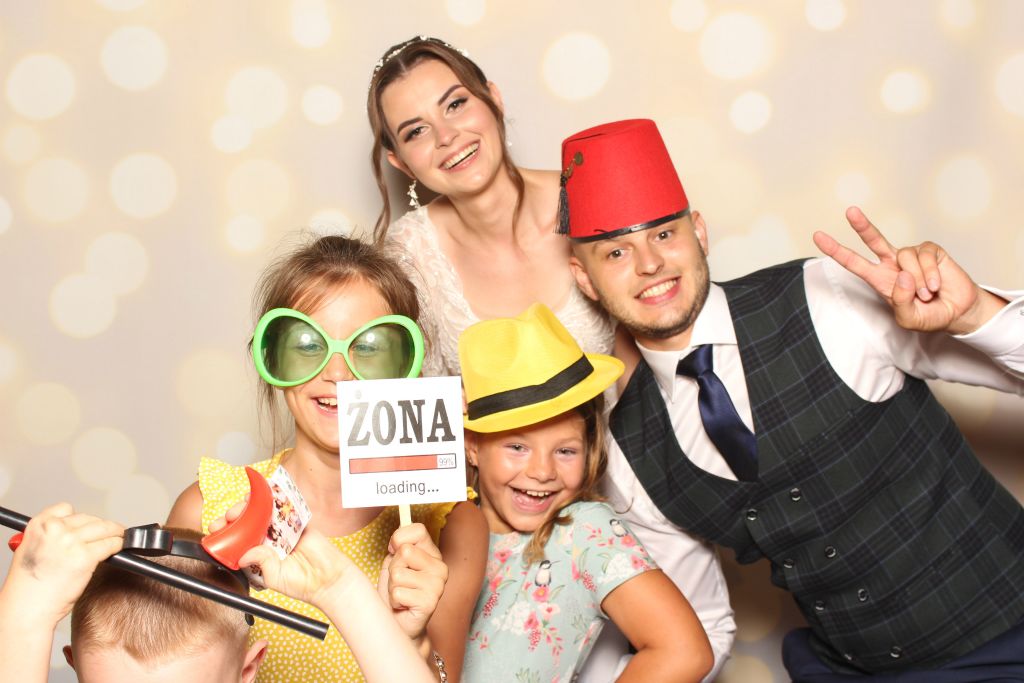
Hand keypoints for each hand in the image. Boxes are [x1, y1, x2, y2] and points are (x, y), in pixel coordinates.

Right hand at [4, 503, 122, 623]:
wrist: (26, 608)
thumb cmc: (27, 587)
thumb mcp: (30, 551)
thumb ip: (48, 538)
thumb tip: (69, 534)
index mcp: (38, 525)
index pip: (66, 509)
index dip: (80, 518)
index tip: (88, 524)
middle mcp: (55, 529)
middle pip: (89, 519)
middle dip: (101, 526)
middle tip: (111, 531)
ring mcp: (71, 541)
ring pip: (104, 528)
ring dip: (115, 532)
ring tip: (120, 536)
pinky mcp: (86, 556)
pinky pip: (110, 544)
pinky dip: (118, 545)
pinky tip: (120, 547)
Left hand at [220, 502, 357, 606]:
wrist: (328, 579)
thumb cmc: (301, 584)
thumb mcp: (273, 577)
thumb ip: (260, 563)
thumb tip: (244, 553)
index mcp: (259, 555)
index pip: (237, 540)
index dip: (226, 533)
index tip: (217, 528)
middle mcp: (269, 541)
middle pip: (248, 522)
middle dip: (236, 516)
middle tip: (230, 516)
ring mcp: (283, 531)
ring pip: (264, 512)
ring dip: (253, 504)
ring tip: (245, 503)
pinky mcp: (298, 522)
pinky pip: (287, 507)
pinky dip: (278, 498)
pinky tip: (268, 493)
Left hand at [377, 523, 447, 642]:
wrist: (398, 624)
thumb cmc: (396, 591)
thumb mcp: (393, 562)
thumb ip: (397, 546)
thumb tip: (397, 540)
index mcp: (433, 554)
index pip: (417, 530)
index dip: (399, 538)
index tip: (394, 551)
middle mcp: (440, 567)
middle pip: (405, 551)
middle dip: (393, 567)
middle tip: (399, 581)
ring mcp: (437, 585)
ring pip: (398, 574)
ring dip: (393, 587)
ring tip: (401, 595)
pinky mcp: (430, 602)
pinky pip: (398, 592)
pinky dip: (394, 601)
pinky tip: (403, 606)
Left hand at [813, 207, 999, 334]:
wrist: (957, 312)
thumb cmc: (929, 315)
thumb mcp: (909, 318)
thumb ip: (901, 302)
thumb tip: (902, 275)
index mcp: (880, 279)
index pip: (854, 262)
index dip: (836, 250)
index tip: (818, 236)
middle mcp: (892, 264)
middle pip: (874, 240)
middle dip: (862, 226)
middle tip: (850, 211)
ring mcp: (911, 256)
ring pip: (905, 257)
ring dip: (917, 280)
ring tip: (926, 294)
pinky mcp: (931, 251)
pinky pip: (925, 256)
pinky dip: (931, 274)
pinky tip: (936, 285)